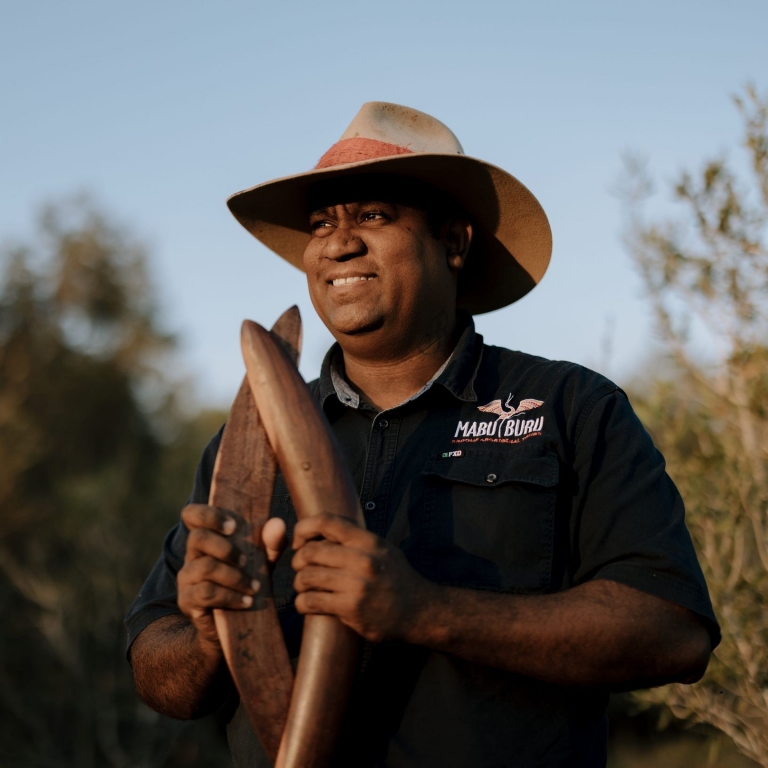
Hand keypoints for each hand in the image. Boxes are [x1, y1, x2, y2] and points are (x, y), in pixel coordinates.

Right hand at [178, 504, 287, 650]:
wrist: (235, 627)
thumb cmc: (247, 583)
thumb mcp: (263, 562)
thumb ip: (271, 543)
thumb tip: (277, 523)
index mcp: (207, 539)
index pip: (191, 515)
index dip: (207, 514)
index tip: (233, 526)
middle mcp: (192, 555)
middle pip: (198, 537)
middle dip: (226, 547)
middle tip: (245, 560)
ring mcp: (186, 578)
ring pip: (205, 567)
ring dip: (235, 577)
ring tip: (255, 587)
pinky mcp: (187, 601)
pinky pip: (206, 592)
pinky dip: (230, 596)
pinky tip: (247, 602)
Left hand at [291, 513, 430, 642]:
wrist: (418, 610)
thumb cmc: (396, 578)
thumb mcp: (382, 549)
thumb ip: (355, 539)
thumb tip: (320, 530)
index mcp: (367, 541)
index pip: (326, 521)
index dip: (303, 528)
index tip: (299, 541)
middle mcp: (362, 559)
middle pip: (310, 552)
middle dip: (298, 561)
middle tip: (300, 569)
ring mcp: (356, 584)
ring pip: (306, 577)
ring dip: (299, 584)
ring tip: (304, 588)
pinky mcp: (351, 608)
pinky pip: (311, 601)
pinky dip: (302, 603)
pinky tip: (306, 604)